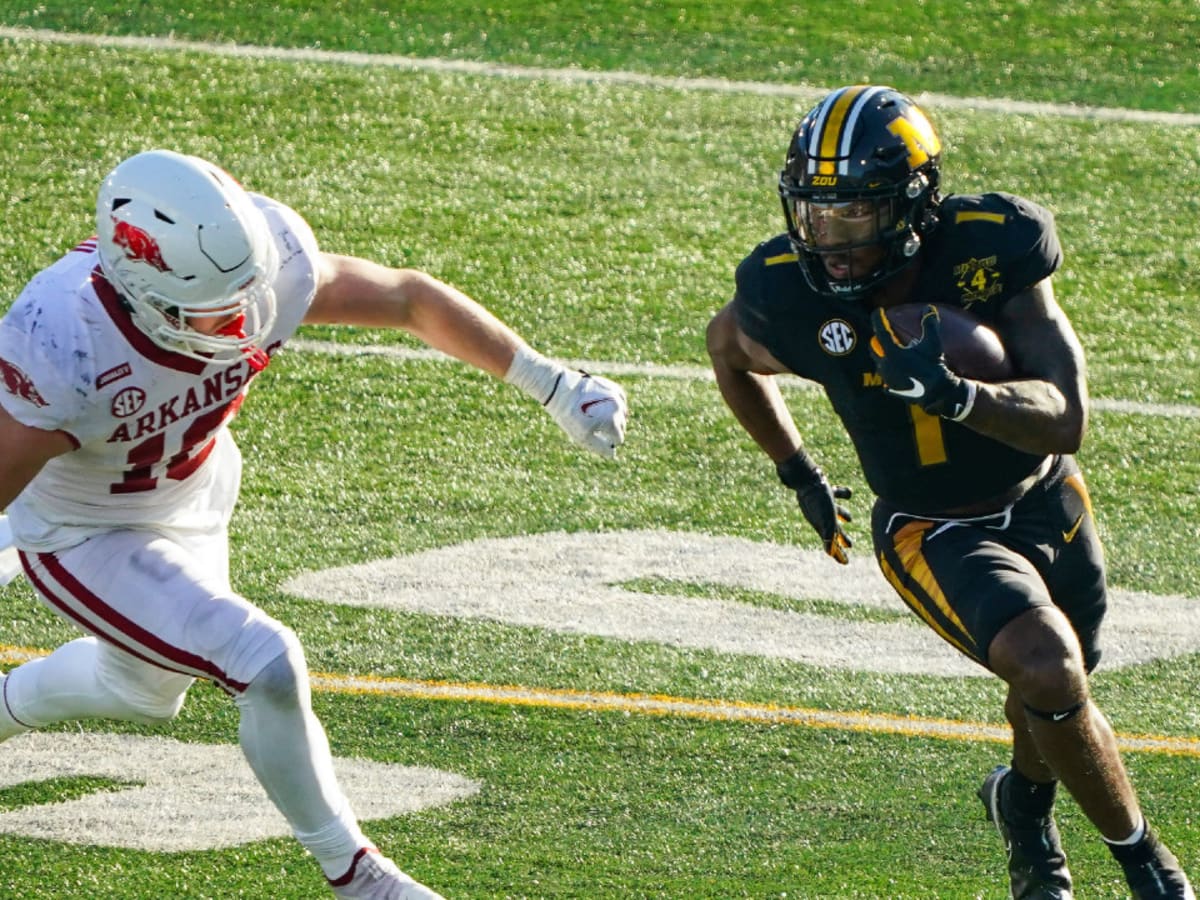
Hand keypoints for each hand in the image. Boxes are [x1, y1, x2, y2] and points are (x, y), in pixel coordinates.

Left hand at [544, 369, 627, 458]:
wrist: (561, 390)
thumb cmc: (570, 415)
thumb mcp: (583, 437)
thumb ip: (600, 448)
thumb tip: (612, 454)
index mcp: (613, 422)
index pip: (618, 439)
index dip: (608, 441)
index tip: (594, 436)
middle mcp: (618, 409)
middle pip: (621, 426)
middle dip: (610, 429)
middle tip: (593, 426)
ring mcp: (617, 397)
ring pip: (622, 414)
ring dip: (613, 417)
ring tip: (596, 416)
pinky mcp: (613, 387)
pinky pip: (620, 401)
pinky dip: (614, 406)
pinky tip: (604, 406)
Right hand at [776, 453, 852, 563]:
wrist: (805, 478)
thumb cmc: (817, 500)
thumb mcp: (825, 519)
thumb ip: (828, 535)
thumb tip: (830, 553)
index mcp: (822, 525)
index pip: (831, 543)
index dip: (838, 554)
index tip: (845, 563)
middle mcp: (822, 516)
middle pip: (834, 530)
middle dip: (842, 538)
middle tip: (850, 545)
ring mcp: (823, 503)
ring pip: (834, 513)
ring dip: (842, 516)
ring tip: (850, 520)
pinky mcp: (824, 491)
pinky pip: (836, 494)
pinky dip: (842, 495)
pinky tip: (849, 494)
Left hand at [870, 305, 974, 420]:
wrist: (937, 393)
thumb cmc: (934, 366)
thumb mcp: (933, 344)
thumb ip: (929, 324)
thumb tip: (928, 308)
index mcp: (892, 353)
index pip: (880, 331)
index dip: (878, 319)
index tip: (878, 310)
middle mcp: (885, 366)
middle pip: (874, 349)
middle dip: (878, 340)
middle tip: (883, 332)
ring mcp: (887, 379)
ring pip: (880, 364)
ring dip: (885, 356)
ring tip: (894, 351)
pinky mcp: (891, 389)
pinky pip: (887, 379)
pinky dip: (890, 374)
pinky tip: (894, 374)